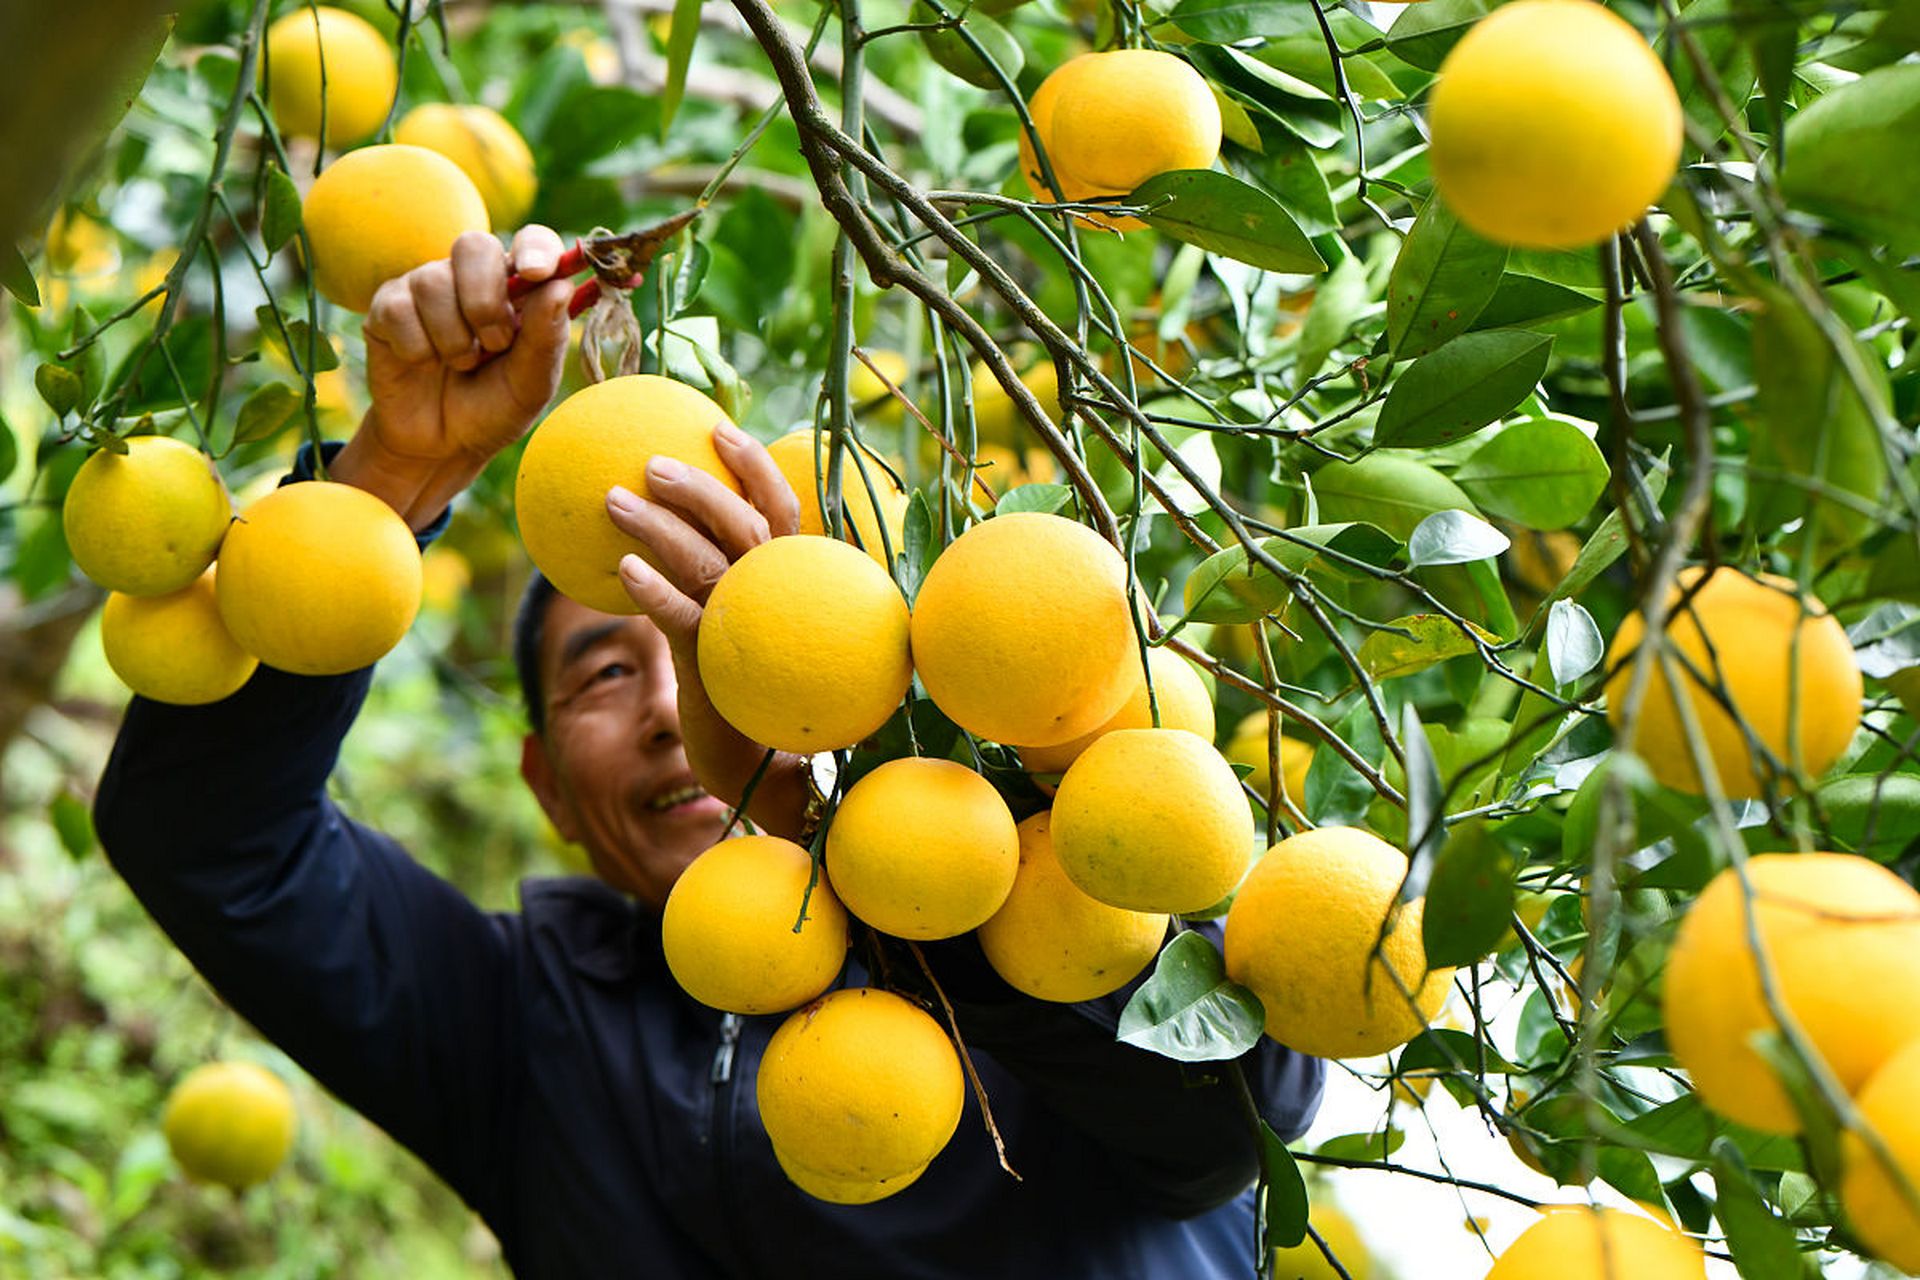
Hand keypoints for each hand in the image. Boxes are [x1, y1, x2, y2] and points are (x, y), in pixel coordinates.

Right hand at [333, 227, 570, 527]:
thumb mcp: (531, 384)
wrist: (442, 445)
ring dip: (453, 338)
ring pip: (433, 281)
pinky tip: (423, 364)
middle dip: (485, 299)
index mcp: (517, 289)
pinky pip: (399, 310)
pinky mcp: (388, 308)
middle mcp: (472, 278)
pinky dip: (417, 350)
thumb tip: (560, 286)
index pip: (531, 241)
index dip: (534, 248)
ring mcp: (426, 287)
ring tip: (462, 365)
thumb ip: (547, 337)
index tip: (536, 272)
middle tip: (495, 345)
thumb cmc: (495, 407)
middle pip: (474, 246)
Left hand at [606, 424, 807, 834]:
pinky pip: (682, 619)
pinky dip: (654, 591)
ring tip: (612, 502)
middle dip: (695, 488)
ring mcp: (749, 632)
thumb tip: (673, 514)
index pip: (781, 508)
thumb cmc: (743, 680)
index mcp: (789, 578)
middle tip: (648, 464)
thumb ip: (724, 568)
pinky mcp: (718, 668)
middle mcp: (775, 598)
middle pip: (742, 526)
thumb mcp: (738, 618)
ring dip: (657, 528)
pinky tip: (623, 569)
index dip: (754, 466)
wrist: (760, 766)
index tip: (718, 430)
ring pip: (706, 564)